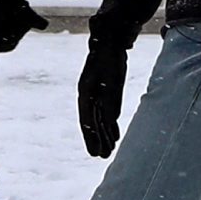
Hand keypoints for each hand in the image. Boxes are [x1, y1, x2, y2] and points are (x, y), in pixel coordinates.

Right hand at [76, 38, 129, 158]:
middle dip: (97, 140)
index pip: (86, 120)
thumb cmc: (109, 59)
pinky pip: (108, 112)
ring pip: (101, 119)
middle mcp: (90, 96)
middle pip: (93, 122)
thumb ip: (111, 100)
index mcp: (85, 93)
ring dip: (105, 134)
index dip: (89, 137)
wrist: (112, 42)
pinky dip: (111, 124)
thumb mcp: (111, 79)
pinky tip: (115, 135)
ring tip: (109, 150)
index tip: (93, 152)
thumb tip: (111, 121)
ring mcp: (98, 94)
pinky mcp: (108, 92)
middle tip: (102, 157)